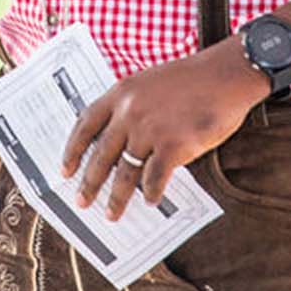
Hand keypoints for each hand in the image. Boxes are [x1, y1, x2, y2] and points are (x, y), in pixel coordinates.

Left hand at [60, 40, 266, 219]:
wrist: (226, 76)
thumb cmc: (192, 79)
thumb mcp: (151, 83)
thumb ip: (132, 107)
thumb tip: (119, 145)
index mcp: (121, 93)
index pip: (85, 124)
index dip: (73, 149)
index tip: (65, 169)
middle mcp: (130, 112)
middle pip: (101, 154)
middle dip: (89, 182)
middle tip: (82, 201)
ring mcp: (150, 129)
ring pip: (125, 172)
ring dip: (117, 197)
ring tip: (112, 214)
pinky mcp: (173, 146)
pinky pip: (155, 178)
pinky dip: (152, 193)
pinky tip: (151, 201)